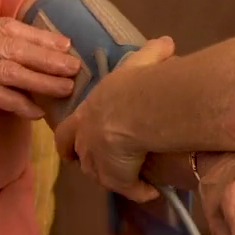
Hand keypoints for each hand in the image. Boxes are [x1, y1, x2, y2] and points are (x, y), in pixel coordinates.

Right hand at [0, 14, 79, 120]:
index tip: (62, 42)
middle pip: (16, 45)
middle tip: (75, 64)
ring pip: (11, 70)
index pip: (8, 26)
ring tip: (65, 87)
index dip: (38, 35)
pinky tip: (36, 110)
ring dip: (42, 80)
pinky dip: (18, 103)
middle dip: (49, 56)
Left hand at [53, 36, 174, 200]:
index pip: (67, 131)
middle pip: (79, 159)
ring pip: (102, 176)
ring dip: (116, 177)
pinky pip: (129, 190)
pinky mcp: (117, 179)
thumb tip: (167, 42)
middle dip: (86, 164)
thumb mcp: (140, 63)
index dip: (68, 140)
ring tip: (134, 177)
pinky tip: (152, 190)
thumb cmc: (135, 84)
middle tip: (100, 168)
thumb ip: (151, 54)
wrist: (138, 110)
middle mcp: (87, 141)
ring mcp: (100, 163)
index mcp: (87, 114)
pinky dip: (139, 191)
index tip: (71, 146)